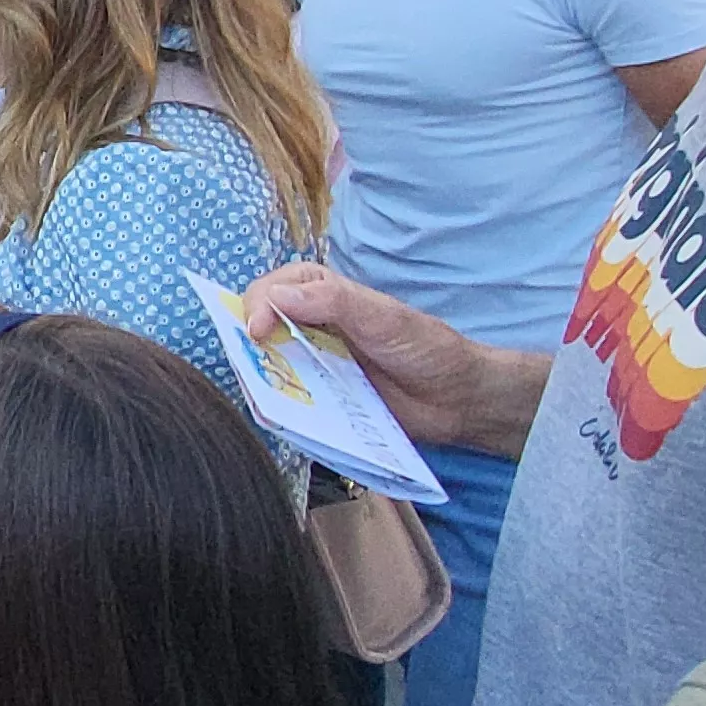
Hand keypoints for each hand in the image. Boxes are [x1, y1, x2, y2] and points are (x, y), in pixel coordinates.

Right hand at [238, 262, 544, 457]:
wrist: (458, 400)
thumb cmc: (426, 349)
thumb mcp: (383, 318)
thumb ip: (333, 302)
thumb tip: (276, 297)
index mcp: (323, 295)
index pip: (271, 290)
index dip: (256, 307)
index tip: (259, 332)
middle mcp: (311, 328)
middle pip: (259, 329)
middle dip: (248, 345)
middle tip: (253, 366)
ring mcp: (314, 366)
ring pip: (266, 367)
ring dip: (259, 378)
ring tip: (263, 393)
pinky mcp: (320, 401)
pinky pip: (286, 402)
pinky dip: (277, 408)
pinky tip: (279, 415)